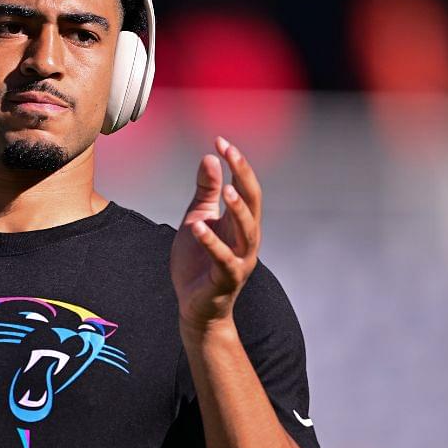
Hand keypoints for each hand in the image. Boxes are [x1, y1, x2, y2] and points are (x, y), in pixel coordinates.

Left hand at [169, 136, 262, 330]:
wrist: (194, 307)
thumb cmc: (198, 263)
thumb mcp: (197, 219)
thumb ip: (206, 192)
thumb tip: (210, 158)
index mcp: (239, 223)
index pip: (245, 187)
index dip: (236, 164)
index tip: (220, 141)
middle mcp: (246, 239)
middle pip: (253, 203)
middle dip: (243, 176)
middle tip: (229, 152)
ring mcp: (239, 260)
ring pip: (248, 231)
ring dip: (239, 210)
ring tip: (228, 190)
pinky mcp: (226, 279)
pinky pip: (223, 260)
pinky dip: (212, 244)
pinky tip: (198, 229)